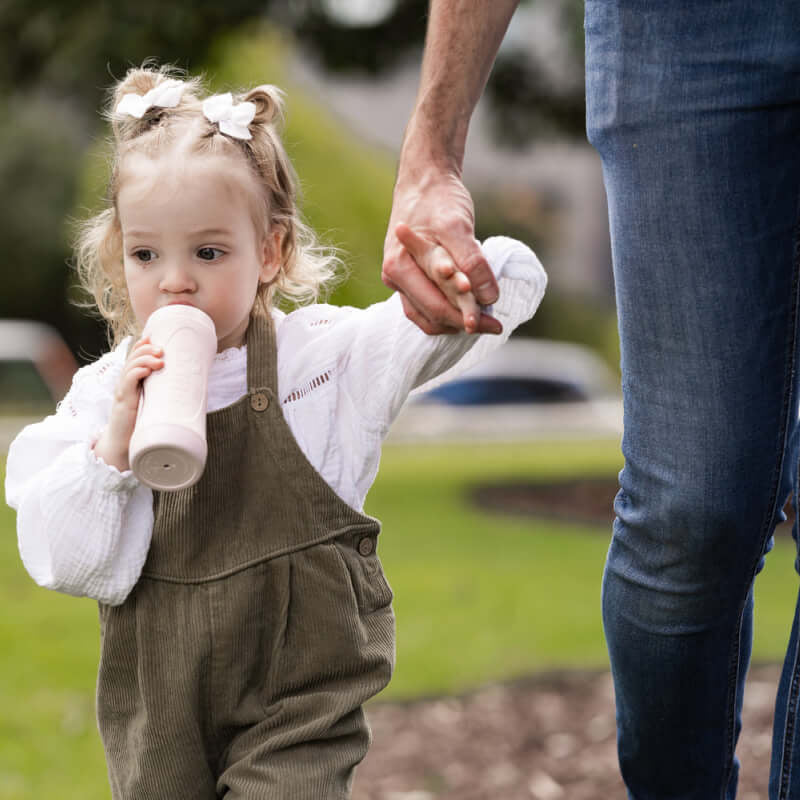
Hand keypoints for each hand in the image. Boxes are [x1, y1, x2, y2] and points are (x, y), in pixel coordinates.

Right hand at [93, 336, 163, 471]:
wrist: (124, 447)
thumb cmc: (141, 427)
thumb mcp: (154, 407)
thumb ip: (164, 396)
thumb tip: (193, 390)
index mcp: (132, 383)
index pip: (134, 358)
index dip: (142, 346)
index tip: (155, 338)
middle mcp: (125, 384)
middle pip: (132, 358)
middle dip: (147, 349)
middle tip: (162, 349)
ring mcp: (122, 392)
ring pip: (130, 367)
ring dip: (145, 358)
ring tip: (159, 357)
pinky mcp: (122, 401)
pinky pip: (127, 382)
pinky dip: (136, 372)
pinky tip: (147, 369)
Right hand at [382, 164, 500, 334]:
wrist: (425, 180)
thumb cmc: (438, 200)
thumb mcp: (457, 226)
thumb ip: (471, 262)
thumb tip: (487, 297)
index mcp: (399, 267)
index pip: (436, 305)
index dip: (466, 316)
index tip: (494, 323)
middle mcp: (394, 278)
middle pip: (432, 315)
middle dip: (464, 322)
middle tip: (495, 325)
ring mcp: (400, 280)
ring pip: (428, 316)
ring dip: (456, 321)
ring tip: (485, 321)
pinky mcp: (411, 278)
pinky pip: (427, 307)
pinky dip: (448, 312)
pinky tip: (468, 311)